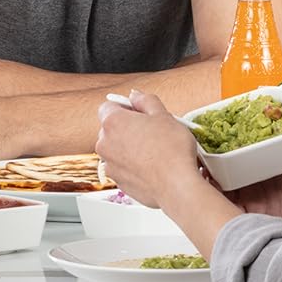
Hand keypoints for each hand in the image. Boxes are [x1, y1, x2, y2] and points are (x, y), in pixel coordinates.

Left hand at [94, 90, 203, 209]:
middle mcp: (105, 143)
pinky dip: (134, 166)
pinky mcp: (119, 182)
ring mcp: (110, 165)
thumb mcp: (164, 115)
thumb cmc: (172, 151)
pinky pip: (123, 168)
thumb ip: (146, 100)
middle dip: (128, 128)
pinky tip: (153, 166)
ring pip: (117, 150)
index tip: (139, 111)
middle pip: (111, 129)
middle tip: (152, 131)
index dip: (126, 107)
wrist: (176, 186)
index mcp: (113, 122)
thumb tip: (137, 96)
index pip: (109, 106)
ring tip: (154, 151)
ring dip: (130, 148)